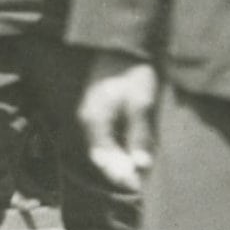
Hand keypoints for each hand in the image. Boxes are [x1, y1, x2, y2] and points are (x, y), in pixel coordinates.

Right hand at [78, 53, 159, 191]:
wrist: (121, 42)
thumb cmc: (130, 71)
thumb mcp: (139, 103)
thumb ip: (139, 135)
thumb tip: (140, 166)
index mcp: (93, 121)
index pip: (102, 158)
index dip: (119, 175)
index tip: (138, 187)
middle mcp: (87, 120)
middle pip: (101, 154)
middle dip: (120, 169)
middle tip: (142, 182)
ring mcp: (91, 112)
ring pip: (104, 144)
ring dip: (120, 157)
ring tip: (141, 167)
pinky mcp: (99, 106)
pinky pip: (106, 133)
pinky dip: (119, 144)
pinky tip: (133, 146)